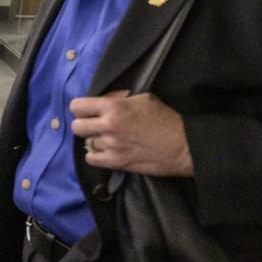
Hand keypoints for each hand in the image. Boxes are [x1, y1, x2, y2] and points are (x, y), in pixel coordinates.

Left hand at [69, 90, 192, 175]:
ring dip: (94, 141)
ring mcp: (111, 145)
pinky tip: (107, 151)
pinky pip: (91, 159)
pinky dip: (96, 156)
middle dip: (84, 125)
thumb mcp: (143, 98)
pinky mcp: (117, 162)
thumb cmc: (166, 119)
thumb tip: (103, 100)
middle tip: (95, 127)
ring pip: (85, 143)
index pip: (77, 106)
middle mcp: (109, 125)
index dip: (81, 109)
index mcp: (114, 106)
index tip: (87, 112)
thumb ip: (119, 98)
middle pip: (76, 126)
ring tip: (108, 139)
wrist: (184, 146)